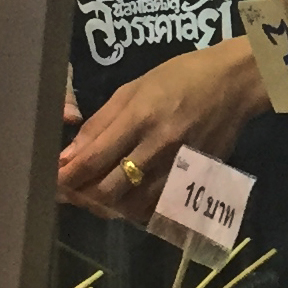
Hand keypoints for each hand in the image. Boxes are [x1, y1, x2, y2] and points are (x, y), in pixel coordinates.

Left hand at [57, 44, 266, 220]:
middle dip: (83, 196)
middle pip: (110, 189)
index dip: (67, 176)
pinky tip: (129, 200)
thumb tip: (69, 156)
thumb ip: (100, 124)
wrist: (235, 84)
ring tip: (97, 196)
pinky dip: (137, 210)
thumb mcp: (133, 89)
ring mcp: (180, 167)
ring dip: (108, 206)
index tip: (52, 180)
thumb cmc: (180, 77)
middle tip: (71, 192)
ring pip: (133, 206)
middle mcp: (159, 146)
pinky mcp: (196, 179)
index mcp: (140, 117)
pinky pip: (158, 208)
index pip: (94, 159)